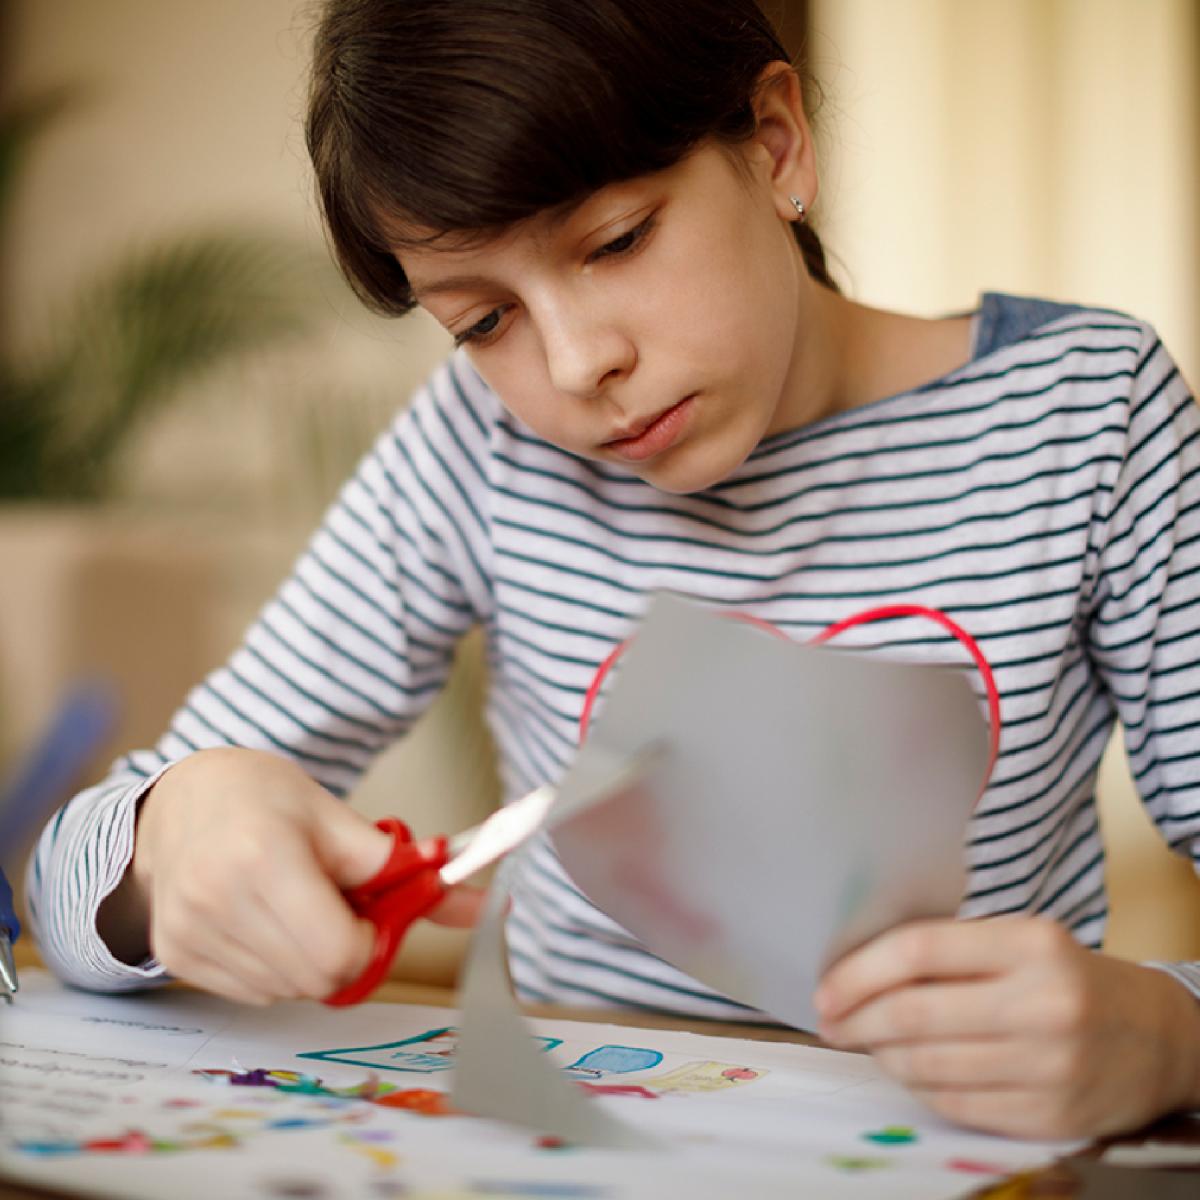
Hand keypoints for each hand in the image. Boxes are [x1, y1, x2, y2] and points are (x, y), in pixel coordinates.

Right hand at [98, 747, 483, 1004]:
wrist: (177, 801)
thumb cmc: (262, 798)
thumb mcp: (338, 818)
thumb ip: (407, 869)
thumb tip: (489, 907)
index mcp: (264, 857)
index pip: (339, 952)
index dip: (370, 940)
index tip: (369, 910)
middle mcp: (218, 900)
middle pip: (316, 981)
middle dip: (345, 953)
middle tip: (338, 909)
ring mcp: (189, 933)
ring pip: (286, 992)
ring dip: (309, 961)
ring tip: (296, 907)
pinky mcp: (174, 955)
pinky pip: (253, 993)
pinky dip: (274, 968)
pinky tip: (265, 922)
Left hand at [814, 915, 1199, 1138]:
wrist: (1159, 1039)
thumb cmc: (1068, 979)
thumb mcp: (1020, 942)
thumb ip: (951, 951)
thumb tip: (858, 970)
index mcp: (1031, 944)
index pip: (919, 950)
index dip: (859, 972)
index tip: (827, 989)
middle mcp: (1043, 1005)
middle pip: (914, 1013)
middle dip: (857, 1020)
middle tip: (831, 1023)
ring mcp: (1050, 1067)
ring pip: (929, 1066)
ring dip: (883, 1056)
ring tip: (869, 1044)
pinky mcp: (1052, 1117)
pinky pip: (957, 1105)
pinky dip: (920, 1087)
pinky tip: (909, 1072)